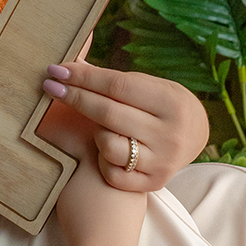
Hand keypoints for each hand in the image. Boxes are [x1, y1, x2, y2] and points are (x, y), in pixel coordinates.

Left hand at [39, 60, 208, 191]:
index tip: (57, 70)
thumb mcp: (148, 84)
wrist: (195, 134)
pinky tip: (105, 150)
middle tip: (49, 86)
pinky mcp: (154, 183)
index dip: (84, 78)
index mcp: (170, 103)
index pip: (117, 87)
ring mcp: (162, 161)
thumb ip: (113, 79)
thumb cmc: (162, 103)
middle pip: (108, 114)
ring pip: (109, 147)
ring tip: (99, 127)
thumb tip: (71, 63)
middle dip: (75, 98)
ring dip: (95, 134)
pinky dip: (103, 160)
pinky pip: (113, 174)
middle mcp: (170, 134)